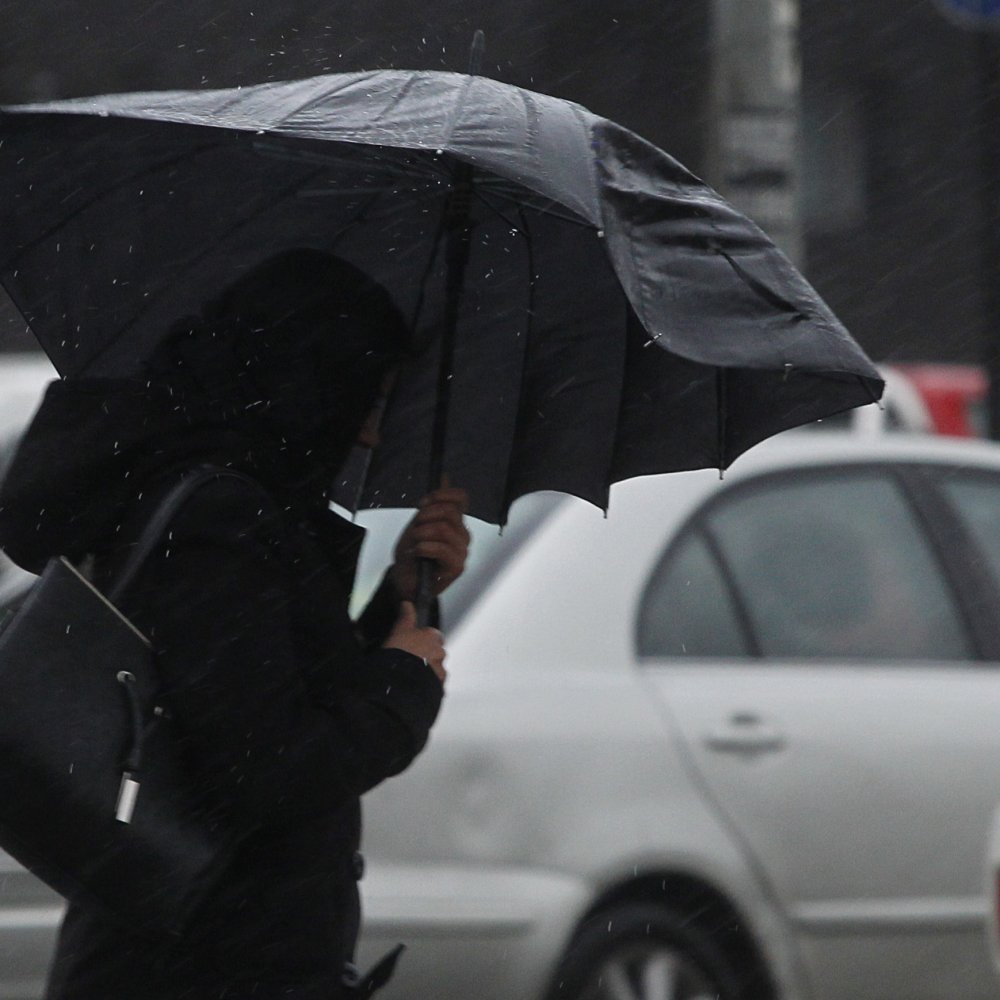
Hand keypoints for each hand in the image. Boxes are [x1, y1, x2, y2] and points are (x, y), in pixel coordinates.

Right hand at [383, 602, 446, 681]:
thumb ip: (406, 617)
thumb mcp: (398, 630)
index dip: (423, 640)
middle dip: (427, 656)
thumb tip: (408, 603)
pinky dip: (427, 685)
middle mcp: (440, 653)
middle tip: (411, 661)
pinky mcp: (438, 687)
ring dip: (428, 672)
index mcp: (433, 637)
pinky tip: (415, 687)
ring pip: (436, 670)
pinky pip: (434, 685)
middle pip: (436, 653)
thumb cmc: (398, 653)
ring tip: (411, 677)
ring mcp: (440, 672)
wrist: (398, 681)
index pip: (434, 635)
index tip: (414, 644)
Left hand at [391, 484, 469, 600]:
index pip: (461, 498)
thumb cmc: (412, 553)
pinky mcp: (457, 567)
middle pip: (450, 512)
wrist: (404, 580)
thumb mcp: (419, 523)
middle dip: (426, 517)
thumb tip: (445, 476)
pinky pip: (442, 549)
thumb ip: (433, 503)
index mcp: (456, 522)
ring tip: (414, 543)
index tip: (422, 503)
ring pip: (444, 529)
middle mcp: (463, 535)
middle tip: (414, 528)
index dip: (442, 495)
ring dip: (423, 533)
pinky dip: (424, 547)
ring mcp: (462, 551)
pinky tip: (417, 552)